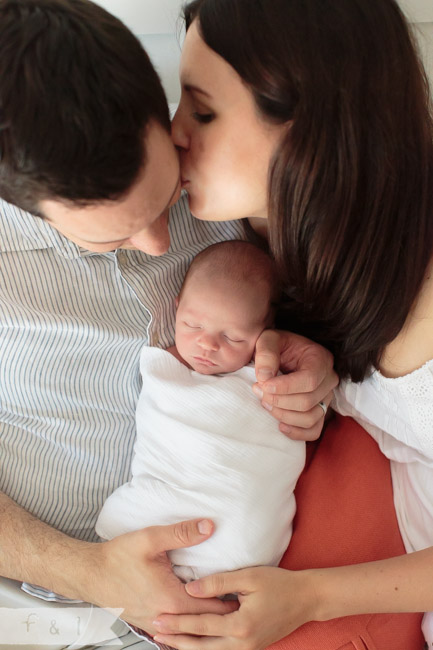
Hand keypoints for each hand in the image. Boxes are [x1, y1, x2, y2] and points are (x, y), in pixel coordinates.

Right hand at [80, 519, 237, 633]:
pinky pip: (174, 628)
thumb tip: (209, 526)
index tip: (246, 593)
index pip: (212, 608)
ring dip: (205, 619)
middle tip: (243, 602)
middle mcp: (165, 616)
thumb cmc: (117, 557)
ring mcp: (155, 623)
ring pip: (188, 627)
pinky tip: (195, 614)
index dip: (231, 601)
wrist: (89, 574)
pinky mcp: (148, 622)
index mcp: (171, 599)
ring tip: (223, 608)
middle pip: (203, 621)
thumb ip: (182, 533)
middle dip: (222, 612)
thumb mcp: (150, 539)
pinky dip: (188, 622)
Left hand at [152, 566, 318, 649]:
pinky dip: (203, 649)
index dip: (177, 622)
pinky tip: (192, 643)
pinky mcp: (251, 648)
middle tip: (154, 632)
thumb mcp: (248, 577)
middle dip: (176, 641)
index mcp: (241, 625)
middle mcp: (243, 643)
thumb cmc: (280, 584)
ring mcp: (248, 649)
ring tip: (167, 641)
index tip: (158, 618)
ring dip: (187, 648)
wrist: (307, 599)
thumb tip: (190, 588)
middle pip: (201, 647)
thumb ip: (218, 582)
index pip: (201, 626)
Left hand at [253, 330, 337, 439]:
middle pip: (308, 401)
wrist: (282, 353)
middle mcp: (329, 379)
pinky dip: (297, 433)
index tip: (262, 385)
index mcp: (321, 359)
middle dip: (279, 401)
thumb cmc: (277, 345)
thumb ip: (266, 354)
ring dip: (284, 416)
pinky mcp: (319, 412)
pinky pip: (314, 430)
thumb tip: (265, 377)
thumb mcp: (268, 339)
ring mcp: (326, 398)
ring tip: (265, 403)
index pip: (310, 380)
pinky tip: (280, 425)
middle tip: (258, 391)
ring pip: (310, 418)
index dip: (285, 387)